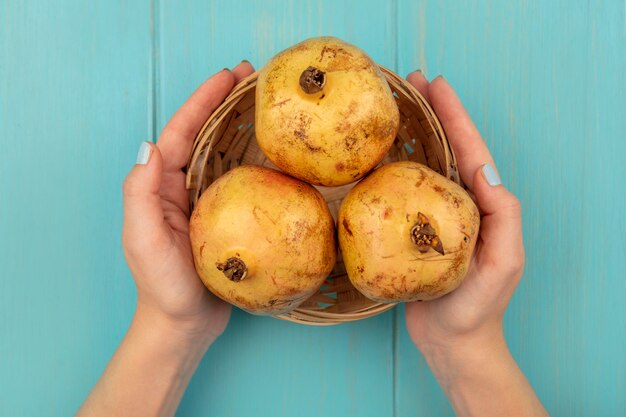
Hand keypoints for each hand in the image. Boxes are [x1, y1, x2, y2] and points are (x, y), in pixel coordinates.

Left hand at [122, 61, 254, 340]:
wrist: (184, 325)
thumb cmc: (162, 287)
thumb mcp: (143, 241)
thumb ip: (140, 194)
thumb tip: (149, 145)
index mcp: (160, 186)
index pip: (180, 133)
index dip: (202, 102)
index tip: (227, 77)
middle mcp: (181, 187)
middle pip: (203, 134)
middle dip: (224, 102)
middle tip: (252, 77)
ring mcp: (205, 200)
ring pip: (222, 152)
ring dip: (240, 124)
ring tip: (264, 103)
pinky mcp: (225, 216)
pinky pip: (240, 179)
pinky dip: (254, 158)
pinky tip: (273, 150)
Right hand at [404, 72, 524, 351]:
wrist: (452, 341)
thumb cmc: (479, 306)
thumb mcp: (504, 262)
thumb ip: (502, 216)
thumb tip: (484, 169)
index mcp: (482, 203)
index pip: (469, 149)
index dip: (453, 115)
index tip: (435, 85)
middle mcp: (457, 203)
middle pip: (444, 148)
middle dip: (430, 113)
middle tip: (409, 83)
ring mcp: (433, 215)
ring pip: (421, 164)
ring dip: (408, 134)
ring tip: (392, 108)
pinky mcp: (411, 230)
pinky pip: (401, 192)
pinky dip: (389, 169)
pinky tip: (373, 156)